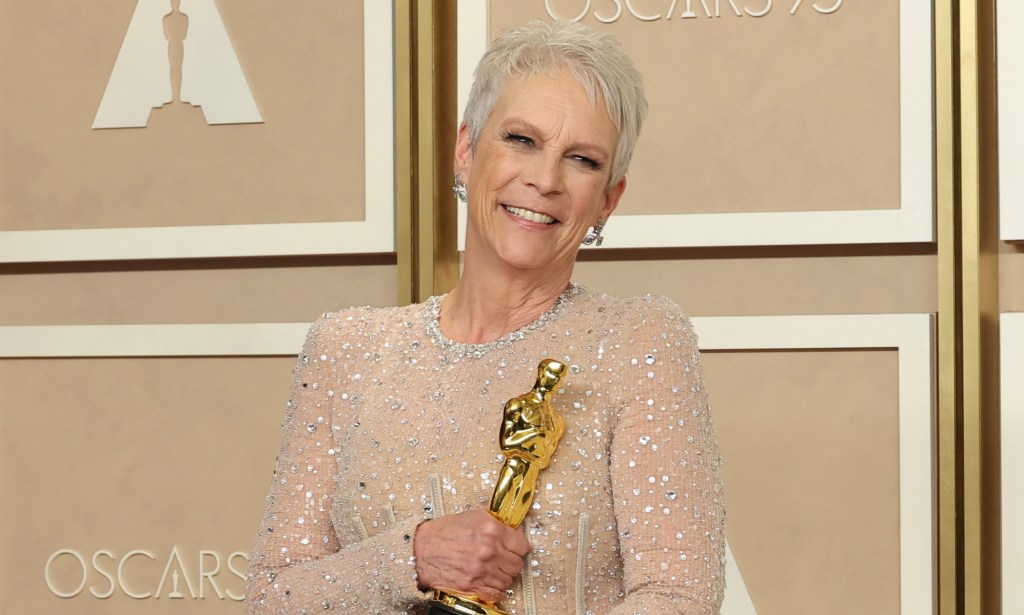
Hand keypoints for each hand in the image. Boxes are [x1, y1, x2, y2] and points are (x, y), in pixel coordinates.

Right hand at [414, 508, 529, 603]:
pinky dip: (495, 589)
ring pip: (509, 580)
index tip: (514, 548)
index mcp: (492, 530)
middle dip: (511, 562)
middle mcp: (489, 550)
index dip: (519, 547)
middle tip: (501, 559)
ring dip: (502, 576)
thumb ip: (496, 522)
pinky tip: (487, 581)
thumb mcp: (474, 516)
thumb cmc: (446, 532)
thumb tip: (514, 528)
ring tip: (492, 569)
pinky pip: (497, 593)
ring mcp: (482, 570)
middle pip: (517, 564)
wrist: (422, 550)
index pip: (523, 545)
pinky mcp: (474, 586)